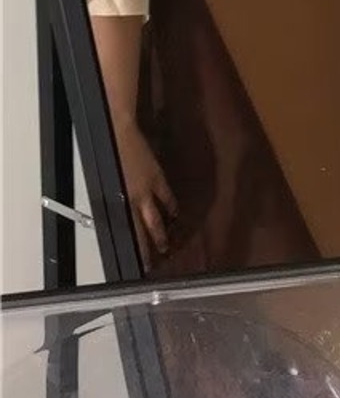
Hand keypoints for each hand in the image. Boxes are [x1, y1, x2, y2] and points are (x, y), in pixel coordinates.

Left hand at [115, 125, 177, 265]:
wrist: (119, 135)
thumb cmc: (108, 156)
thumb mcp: (107, 183)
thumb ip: (116, 200)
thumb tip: (119, 213)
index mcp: (120, 201)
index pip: (131, 232)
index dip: (138, 249)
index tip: (140, 262)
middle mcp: (135, 200)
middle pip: (146, 229)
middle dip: (150, 246)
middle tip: (154, 260)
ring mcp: (149, 190)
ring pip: (158, 217)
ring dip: (162, 233)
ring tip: (166, 245)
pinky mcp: (158, 178)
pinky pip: (167, 199)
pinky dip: (171, 208)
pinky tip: (174, 214)